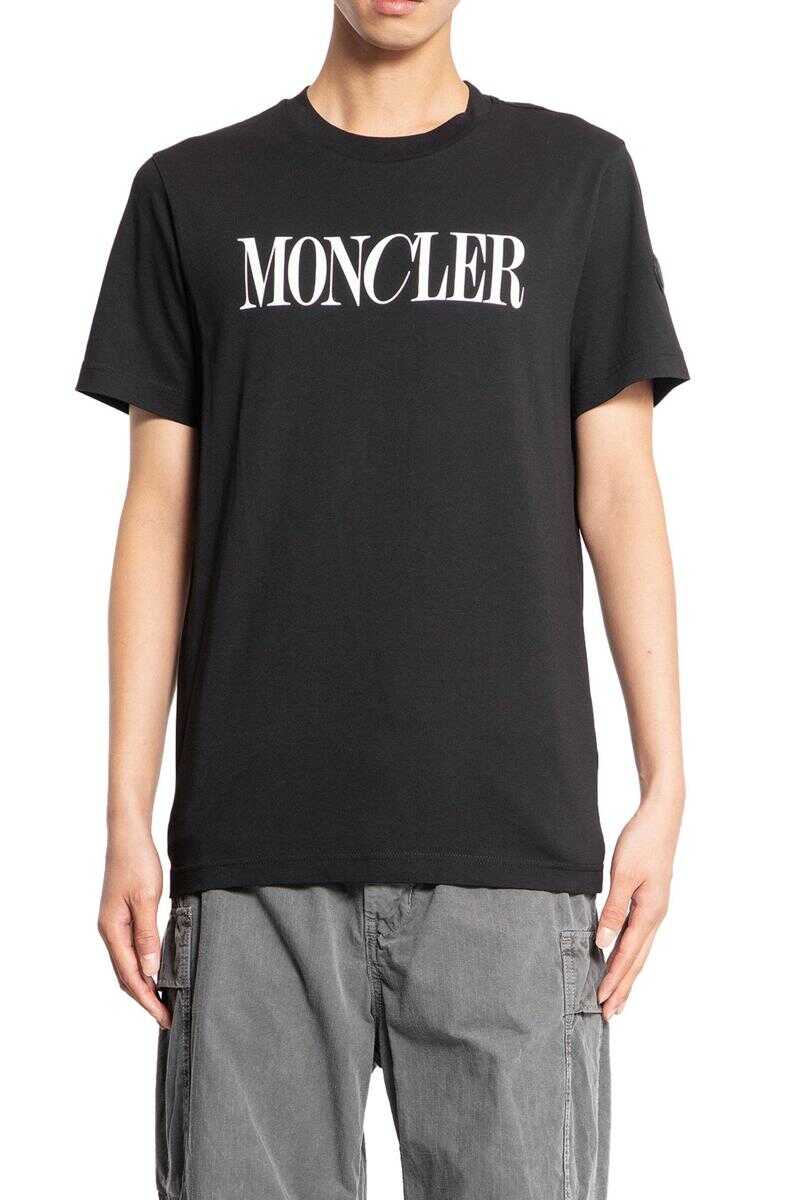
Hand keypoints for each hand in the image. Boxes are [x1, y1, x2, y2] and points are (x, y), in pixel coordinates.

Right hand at [98, 823, 169, 1028]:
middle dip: (146, 999)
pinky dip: (142, 967)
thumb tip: (149, 970)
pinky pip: (131, 950)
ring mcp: (114, 925)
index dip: (148, 999)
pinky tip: (156, 971)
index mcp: (112, 930)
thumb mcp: (147, 899)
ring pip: (127, 965)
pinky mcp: (122, 917)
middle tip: (167, 1017)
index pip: (131, 976)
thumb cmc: (138, 863)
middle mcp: (109, 932)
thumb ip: (147, 935)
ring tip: (163, 1001)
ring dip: (143, 985)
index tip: (165, 1017)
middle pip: (126, 976)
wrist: (128, 836)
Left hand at [595, 792, 681, 1019]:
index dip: (613, 980)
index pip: (627, 956)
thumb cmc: (641, 841)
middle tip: (609, 1015)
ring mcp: (655, 910)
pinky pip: (638, 936)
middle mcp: (655, 916)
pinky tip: (622, 959)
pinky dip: (629, 955)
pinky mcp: (650, 901)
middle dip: (623, 988)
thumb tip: (604, 944)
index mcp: (650, 913)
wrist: (661, 817)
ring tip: (617, 998)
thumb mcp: (623, 874)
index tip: (600, 1002)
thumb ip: (613, 910)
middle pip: (637, 961)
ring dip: (628, 976)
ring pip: (639, 951)